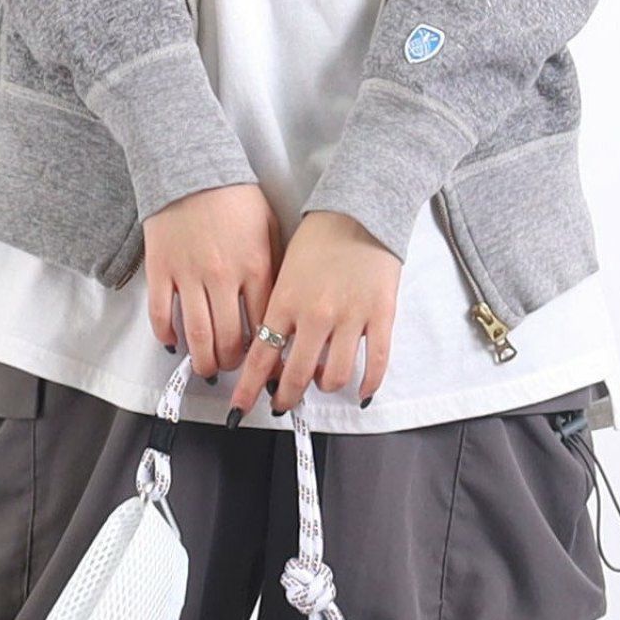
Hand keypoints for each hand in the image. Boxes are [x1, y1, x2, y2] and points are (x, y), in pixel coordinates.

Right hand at [143, 185, 281, 378]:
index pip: (264, 326)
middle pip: (229, 339)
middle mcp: (223, 276)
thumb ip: (274, 269)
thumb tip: (278, 310)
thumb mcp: (269, 228)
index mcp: (255, 267)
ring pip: (196, 335)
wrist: (192, 166)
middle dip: (231, 363)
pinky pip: (161, 314)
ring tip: (205, 368)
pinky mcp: (160, 270)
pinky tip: (173, 344)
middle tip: (230, 367)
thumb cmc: (236, 197)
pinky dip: (166, 335)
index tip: (262, 364)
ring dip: (202, 360)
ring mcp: (189, 275)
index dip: (264, 353)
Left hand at [229, 211, 398, 415]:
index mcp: (285, 301)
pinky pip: (376, 363)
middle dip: (286, 397)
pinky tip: (361, 392)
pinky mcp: (381, 315)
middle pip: (296, 376)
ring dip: (325, 386)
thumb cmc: (318, 237)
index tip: (238, 411)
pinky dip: (368, 384)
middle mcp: (315, 314)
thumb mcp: (283, 271)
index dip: (248, 390)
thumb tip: (271, 352)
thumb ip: (276, 311)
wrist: (360, 207)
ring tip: (322, 380)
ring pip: (334, 376)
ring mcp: (350, 317)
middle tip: (283, 403)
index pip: (260, 357)